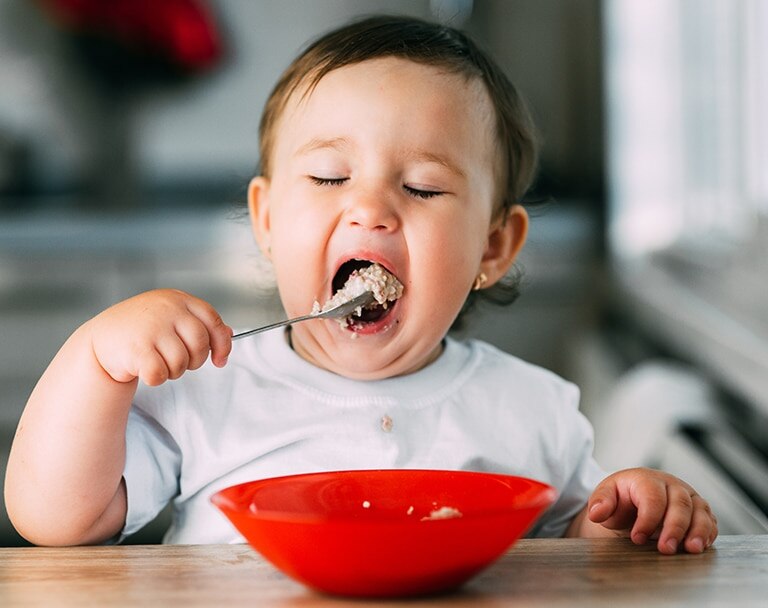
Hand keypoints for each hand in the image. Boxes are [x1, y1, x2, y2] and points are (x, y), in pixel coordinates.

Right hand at [88, 289, 232, 385]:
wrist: (101, 338)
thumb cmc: (142, 329)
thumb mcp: (171, 317)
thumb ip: (199, 323)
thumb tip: (230, 333)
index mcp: (178, 299)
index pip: (212, 320)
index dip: (222, 344)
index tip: (220, 360)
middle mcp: (167, 310)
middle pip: (200, 344)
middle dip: (195, 361)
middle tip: (181, 363)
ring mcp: (151, 327)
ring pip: (181, 362)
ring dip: (173, 371)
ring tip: (159, 362)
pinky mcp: (137, 348)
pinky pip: (160, 374)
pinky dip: (156, 379)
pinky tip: (145, 370)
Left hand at [587, 468, 717, 553]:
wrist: (634, 504)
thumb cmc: (621, 500)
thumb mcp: (605, 498)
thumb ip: (600, 502)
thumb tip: (596, 512)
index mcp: (645, 479)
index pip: (652, 496)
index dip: (647, 518)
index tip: (636, 537)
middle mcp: (670, 485)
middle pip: (680, 503)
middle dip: (674, 527)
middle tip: (665, 549)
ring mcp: (687, 497)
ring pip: (700, 510)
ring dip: (698, 531)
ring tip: (691, 549)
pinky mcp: (699, 511)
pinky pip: (710, 520)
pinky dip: (708, 534)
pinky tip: (700, 546)